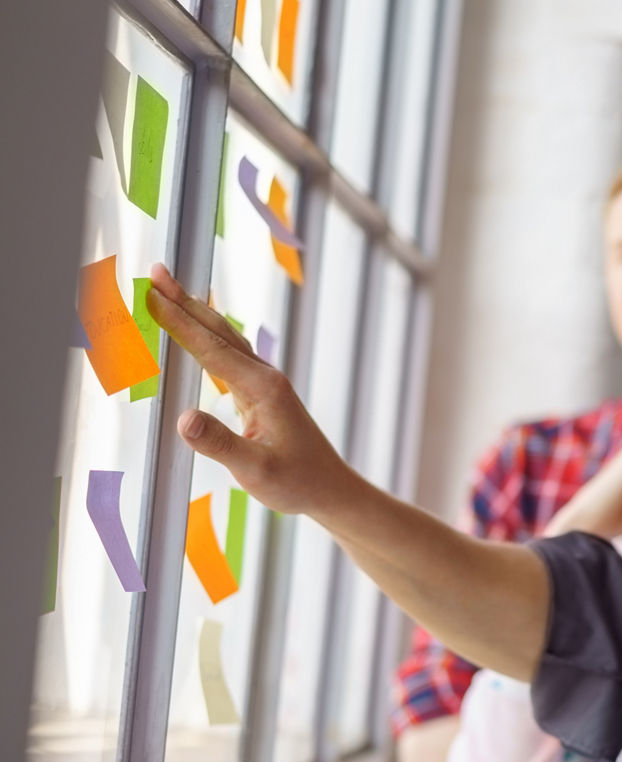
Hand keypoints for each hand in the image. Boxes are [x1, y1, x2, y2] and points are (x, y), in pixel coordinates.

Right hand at [146, 263, 358, 514]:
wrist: (330, 490)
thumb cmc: (297, 482)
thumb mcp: (255, 470)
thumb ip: (220, 444)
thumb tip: (183, 418)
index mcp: (263, 388)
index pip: (211, 348)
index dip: (179, 321)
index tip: (152, 295)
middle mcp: (265, 378)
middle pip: (219, 331)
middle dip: (186, 301)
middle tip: (157, 271)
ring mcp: (265, 384)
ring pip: (225, 339)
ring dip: (197, 313)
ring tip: (170, 291)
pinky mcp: (262, 394)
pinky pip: (230, 355)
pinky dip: (210, 337)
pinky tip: (202, 331)